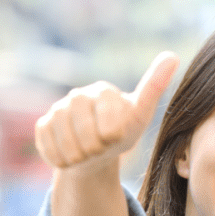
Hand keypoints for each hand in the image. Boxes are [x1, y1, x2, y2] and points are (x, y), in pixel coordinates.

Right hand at [35, 51, 178, 169]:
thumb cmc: (122, 132)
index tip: (116, 136)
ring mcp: (57, 110)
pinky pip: (50, 150)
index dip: (112, 138)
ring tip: (88, 152)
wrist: (96, 152)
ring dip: (80, 157)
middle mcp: (78, 96)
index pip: (108, 125)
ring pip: (67, 145)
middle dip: (96, 149)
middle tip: (101, 147)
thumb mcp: (141, 115)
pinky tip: (71, 155)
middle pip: (86, 135)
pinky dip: (63, 160)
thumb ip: (154, 88)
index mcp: (103, 91)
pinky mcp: (43, 125)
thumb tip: (172, 55)